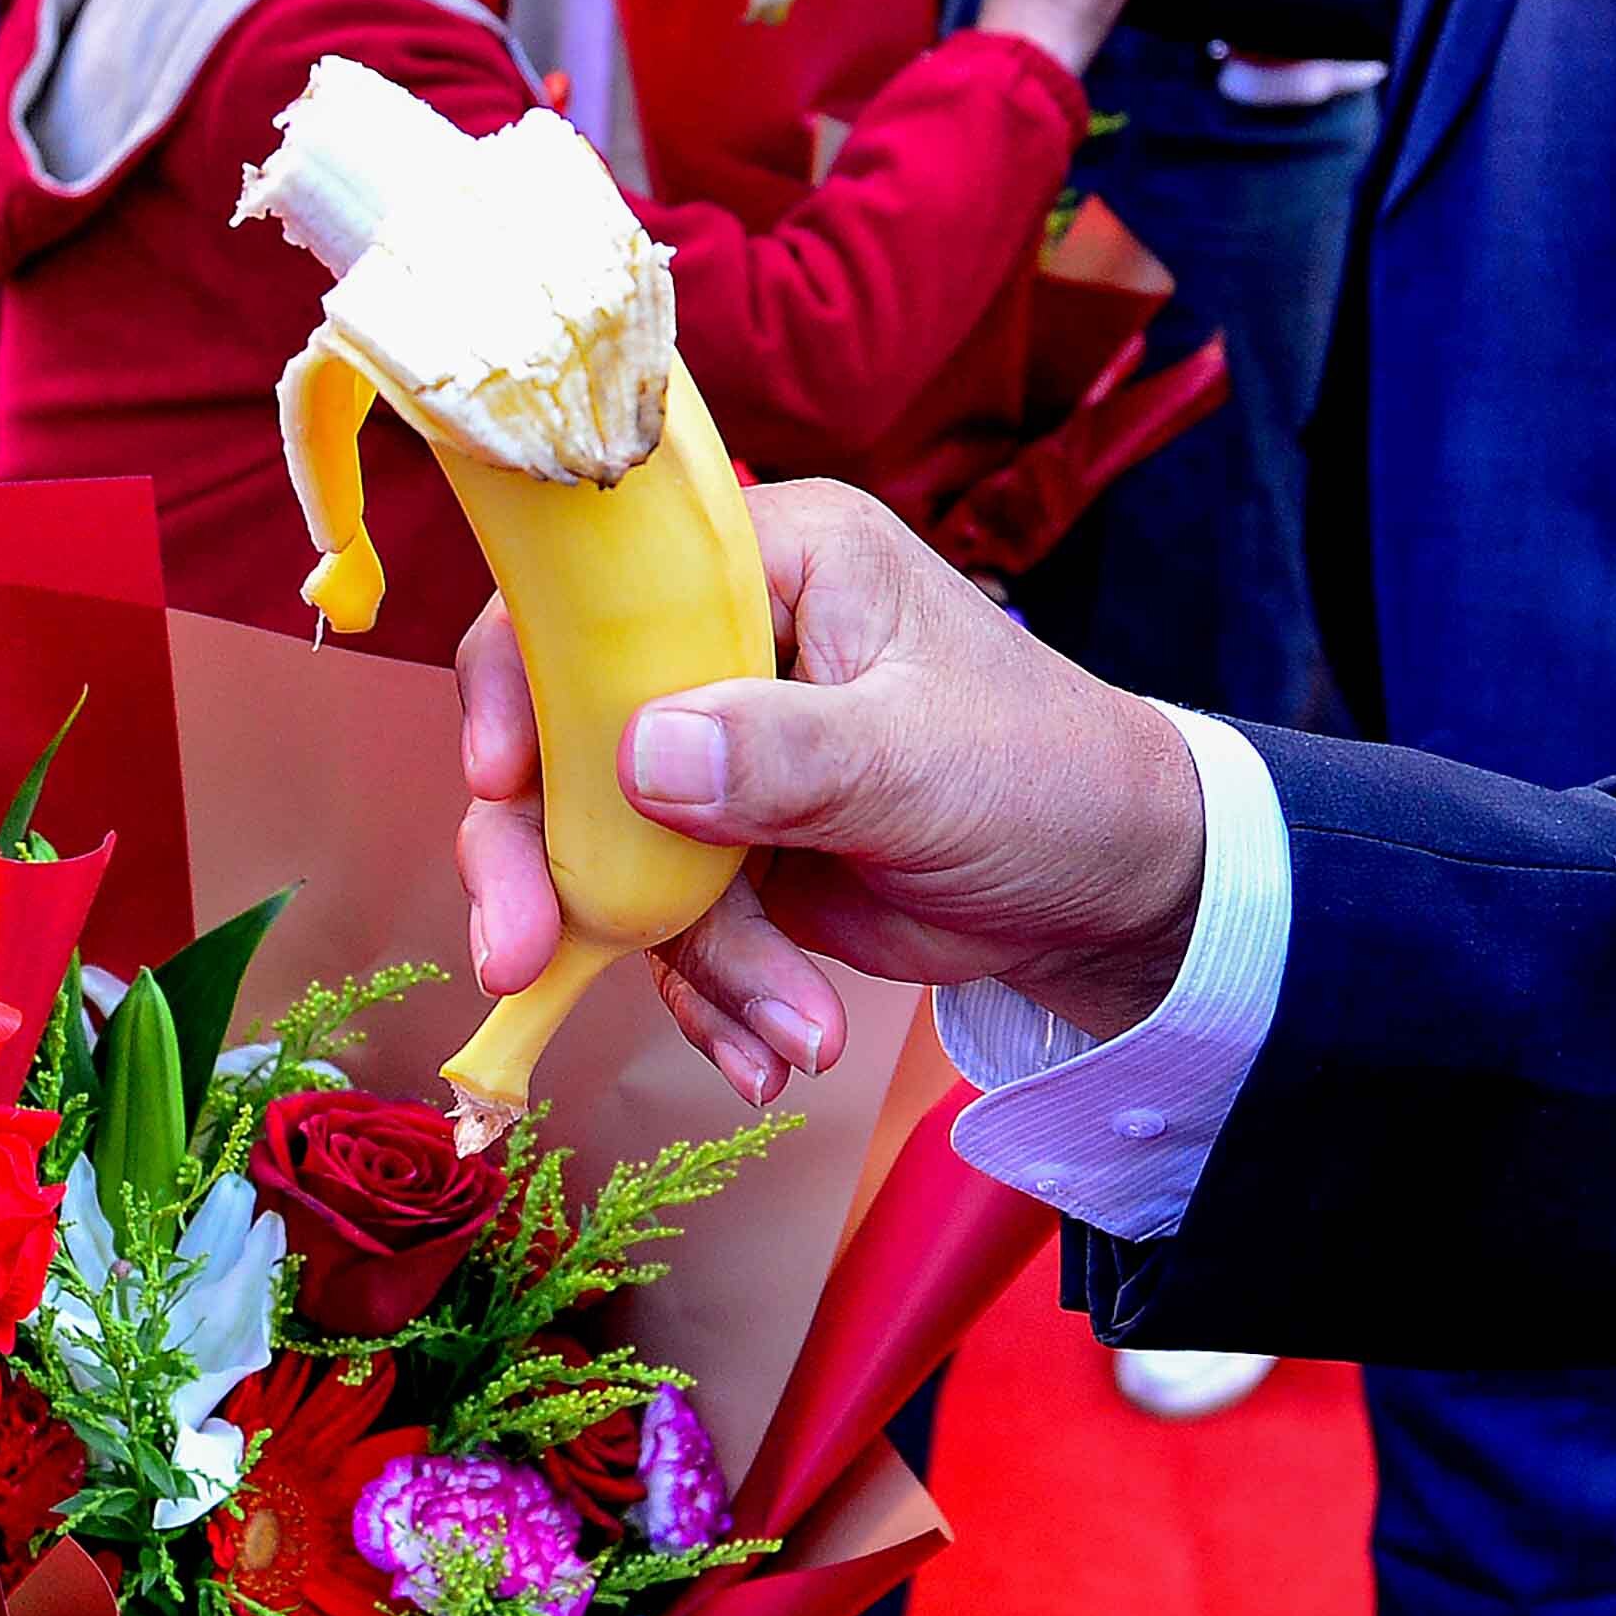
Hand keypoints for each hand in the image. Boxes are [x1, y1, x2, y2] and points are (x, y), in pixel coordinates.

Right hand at [458, 484, 1207, 1099]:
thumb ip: (788, 755)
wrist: (1114, 891)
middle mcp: (724, 649)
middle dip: (545, 861)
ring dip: (687, 961)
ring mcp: (719, 757)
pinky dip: (715, 996)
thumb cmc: (1049, 777)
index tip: (501, 777)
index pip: (596, 593)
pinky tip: (777, 1049)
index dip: (524, 674)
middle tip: (522, 955)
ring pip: (609, 854)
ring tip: (792, 1030)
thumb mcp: (924, 761)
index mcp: (771, 565)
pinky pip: (669, 927)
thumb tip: (642, 759)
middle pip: (563, 736)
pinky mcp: (730, 854)